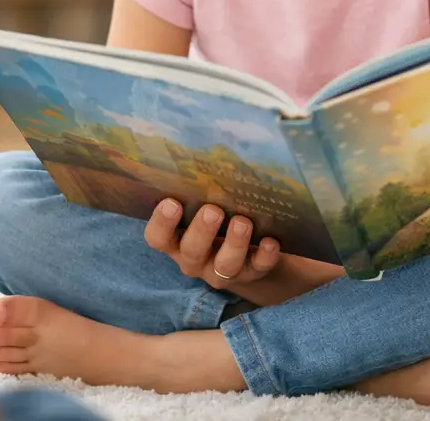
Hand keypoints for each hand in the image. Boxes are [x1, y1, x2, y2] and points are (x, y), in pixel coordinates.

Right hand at [143, 199, 280, 290]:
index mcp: (177, 241)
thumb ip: (200, 192)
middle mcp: (195, 260)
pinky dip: (264, 256)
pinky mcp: (251, 274)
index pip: (158, 238)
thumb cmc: (216, 222)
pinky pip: (257, 268)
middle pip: (192, 251)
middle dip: (202, 231)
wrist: (248, 253)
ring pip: (224, 264)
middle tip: (212, 210)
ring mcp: (222, 271)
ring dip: (234, 243)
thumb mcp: (201, 209)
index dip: (161, 223)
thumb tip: (210, 154)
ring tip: (242, 222)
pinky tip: (271, 241)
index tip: (172, 202)